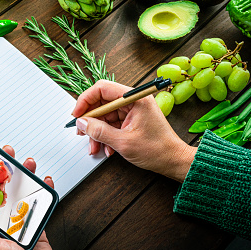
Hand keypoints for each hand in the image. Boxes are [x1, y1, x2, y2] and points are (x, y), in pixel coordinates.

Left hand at [0, 145, 62, 249]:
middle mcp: (1, 223)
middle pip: (1, 191)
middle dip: (3, 172)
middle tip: (6, 154)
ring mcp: (20, 224)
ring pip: (21, 194)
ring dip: (25, 177)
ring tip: (27, 163)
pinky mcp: (36, 226)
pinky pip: (39, 205)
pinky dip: (43, 191)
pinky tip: (45, 180)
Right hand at [73, 80, 196, 181]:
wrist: (173, 161)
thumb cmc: (157, 150)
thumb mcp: (123, 142)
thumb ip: (100, 131)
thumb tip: (82, 123)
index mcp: (135, 98)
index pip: (102, 88)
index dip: (86, 100)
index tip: (77, 114)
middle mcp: (133, 100)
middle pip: (102, 102)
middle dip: (90, 120)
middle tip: (81, 132)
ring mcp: (132, 110)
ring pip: (104, 115)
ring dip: (97, 132)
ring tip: (94, 147)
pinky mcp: (131, 120)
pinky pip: (111, 124)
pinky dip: (105, 136)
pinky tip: (106, 148)